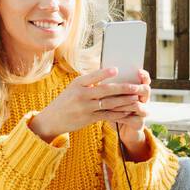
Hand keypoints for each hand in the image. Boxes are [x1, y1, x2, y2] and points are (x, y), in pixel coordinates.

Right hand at [26, 67, 146, 141]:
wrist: (52, 119)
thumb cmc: (66, 100)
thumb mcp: (73, 87)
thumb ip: (89, 81)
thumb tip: (107, 72)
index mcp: (77, 83)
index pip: (93, 76)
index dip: (105, 73)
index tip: (117, 69)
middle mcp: (81, 95)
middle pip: (106, 90)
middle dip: (124, 88)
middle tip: (136, 86)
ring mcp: (85, 108)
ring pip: (109, 103)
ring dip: (125, 101)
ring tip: (137, 98)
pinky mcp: (89, 119)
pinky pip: (107, 115)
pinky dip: (119, 113)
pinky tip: (128, 111)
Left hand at [109, 69, 150, 140]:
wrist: (121, 129)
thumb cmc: (115, 109)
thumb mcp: (113, 96)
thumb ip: (112, 86)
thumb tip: (102, 73)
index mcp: (138, 90)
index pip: (145, 79)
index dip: (143, 75)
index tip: (138, 71)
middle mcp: (144, 100)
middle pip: (145, 90)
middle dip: (135, 88)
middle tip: (127, 87)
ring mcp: (143, 112)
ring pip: (137, 104)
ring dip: (123, 103)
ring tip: (109, 102)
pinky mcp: (139, 123)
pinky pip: (132, 118)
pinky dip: (120, 115)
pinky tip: (110, 114)